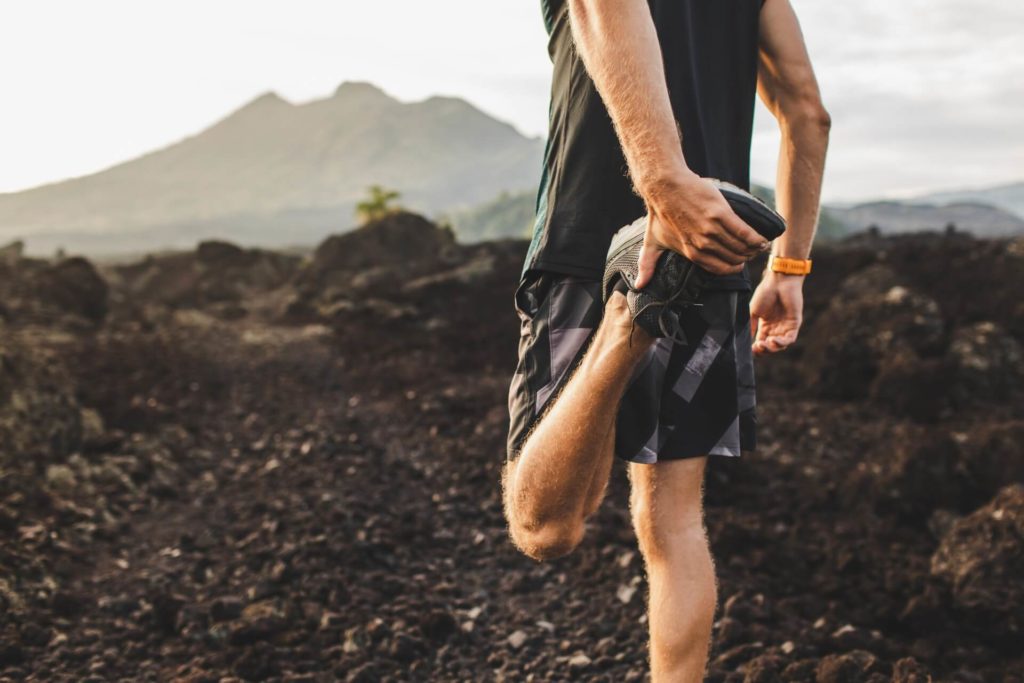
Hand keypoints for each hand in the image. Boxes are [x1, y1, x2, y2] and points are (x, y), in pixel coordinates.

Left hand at [635, 173, 768, 287]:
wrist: (665, 187)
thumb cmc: (659, 214)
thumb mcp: (652, 243)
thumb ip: (648, 265)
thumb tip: (639, 285)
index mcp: (691, 253)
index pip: (720, 269)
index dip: (732, 268)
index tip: (739, 264)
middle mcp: (703, 244)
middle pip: (733, 258)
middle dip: (745, 258)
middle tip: (751, 253)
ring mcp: (713, 229)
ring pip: (741, 246)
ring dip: (753, 249)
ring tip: (759, 246)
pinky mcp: (721, 214)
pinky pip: (744, 231)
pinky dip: (756, 237)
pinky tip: (762, 239)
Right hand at [749, 271, 803, 353]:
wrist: (779, 282)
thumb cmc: (765, 293)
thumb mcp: (753, 311)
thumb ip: (750, 326)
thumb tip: (745, 339)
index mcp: (766, 326)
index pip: (762, 342)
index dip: (757, 349)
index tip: (750, 349)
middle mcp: (776, 328)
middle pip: (771, 347)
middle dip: (764, 350)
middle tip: (757, 347)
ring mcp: (786, 327)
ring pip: (780, 345)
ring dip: (772, 348)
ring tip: (765, 343)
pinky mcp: (794, 324)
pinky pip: (790, 338)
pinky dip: (781, 342)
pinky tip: (773, 340)